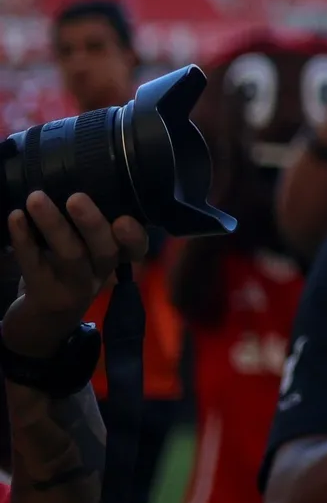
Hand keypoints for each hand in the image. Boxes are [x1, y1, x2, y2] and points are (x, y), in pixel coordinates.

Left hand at [4, 192, 147, 358]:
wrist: (42, 324)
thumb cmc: (65, 274)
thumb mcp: (86, 253)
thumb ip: (88, 227)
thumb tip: (79, 178)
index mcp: (114, 261)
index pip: (136, 248)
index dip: (134, 236)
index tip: (125, 219)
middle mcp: (100, 274)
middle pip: (104, 250)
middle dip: (92, 223)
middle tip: (76, 197)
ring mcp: (73, 287)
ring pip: (70, 255)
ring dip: (54, 225)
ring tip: (36, 198)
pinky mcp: (44, 294)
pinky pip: (33, 265)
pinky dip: (23, 239)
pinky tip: (15, 217)